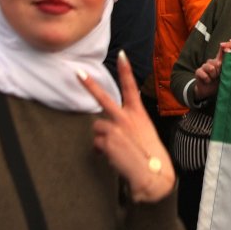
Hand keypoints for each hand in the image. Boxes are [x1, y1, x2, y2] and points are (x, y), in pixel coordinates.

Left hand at [81, 51, 175, 202]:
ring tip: (116, 150)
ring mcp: (116, 128)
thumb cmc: (152, 156)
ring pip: (97, 128)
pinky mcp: (107, 141)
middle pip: (103, 97)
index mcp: (139, 113)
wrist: (154, 174)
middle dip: (89, 84)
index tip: (121, 55)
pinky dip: (102, 151)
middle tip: (77, 72)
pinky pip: (97, 144)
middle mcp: (126, 117)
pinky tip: (114, 157)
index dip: (126, 70)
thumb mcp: (145, 133)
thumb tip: (111, 131)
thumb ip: (128, 126)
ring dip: (102, 138)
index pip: (131, 87)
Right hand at [193, 39, 230, 100]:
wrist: (207, 91)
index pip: (222, 50)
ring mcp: (204, 66)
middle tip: (219, 76)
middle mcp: (212, 61)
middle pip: (217, 62)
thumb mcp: (226, 74)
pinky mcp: (198, 71)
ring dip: (213, 75)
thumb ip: (229, 65)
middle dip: (219, 71)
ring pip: (211, 68)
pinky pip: (204, 74)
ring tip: (213, 79)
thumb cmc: (218, 82)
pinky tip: (208, 81)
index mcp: (219, 60)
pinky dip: (207, 79)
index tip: (229, 55)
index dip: (225, 49)